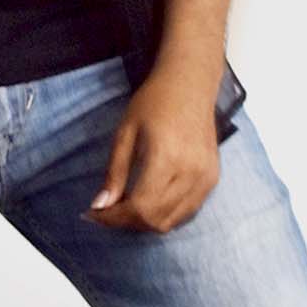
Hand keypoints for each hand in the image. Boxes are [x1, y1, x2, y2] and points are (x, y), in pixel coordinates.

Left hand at [79, 60, 220, 232]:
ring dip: (145, 222)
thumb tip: (100, 206)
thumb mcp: (125, 131)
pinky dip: (164, 214)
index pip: (140, 207)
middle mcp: (191, 173)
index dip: (114, 218)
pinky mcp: (212, 180)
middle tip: (106, 211)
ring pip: (171, 222)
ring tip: (124, 207)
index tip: (94, 214)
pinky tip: (149, 200)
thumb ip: (114, 171)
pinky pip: (186, 212)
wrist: (189, 84)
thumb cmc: (153, 101)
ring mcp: (205, 179)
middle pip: (155, 220)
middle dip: (126, 222)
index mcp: (166, 157)